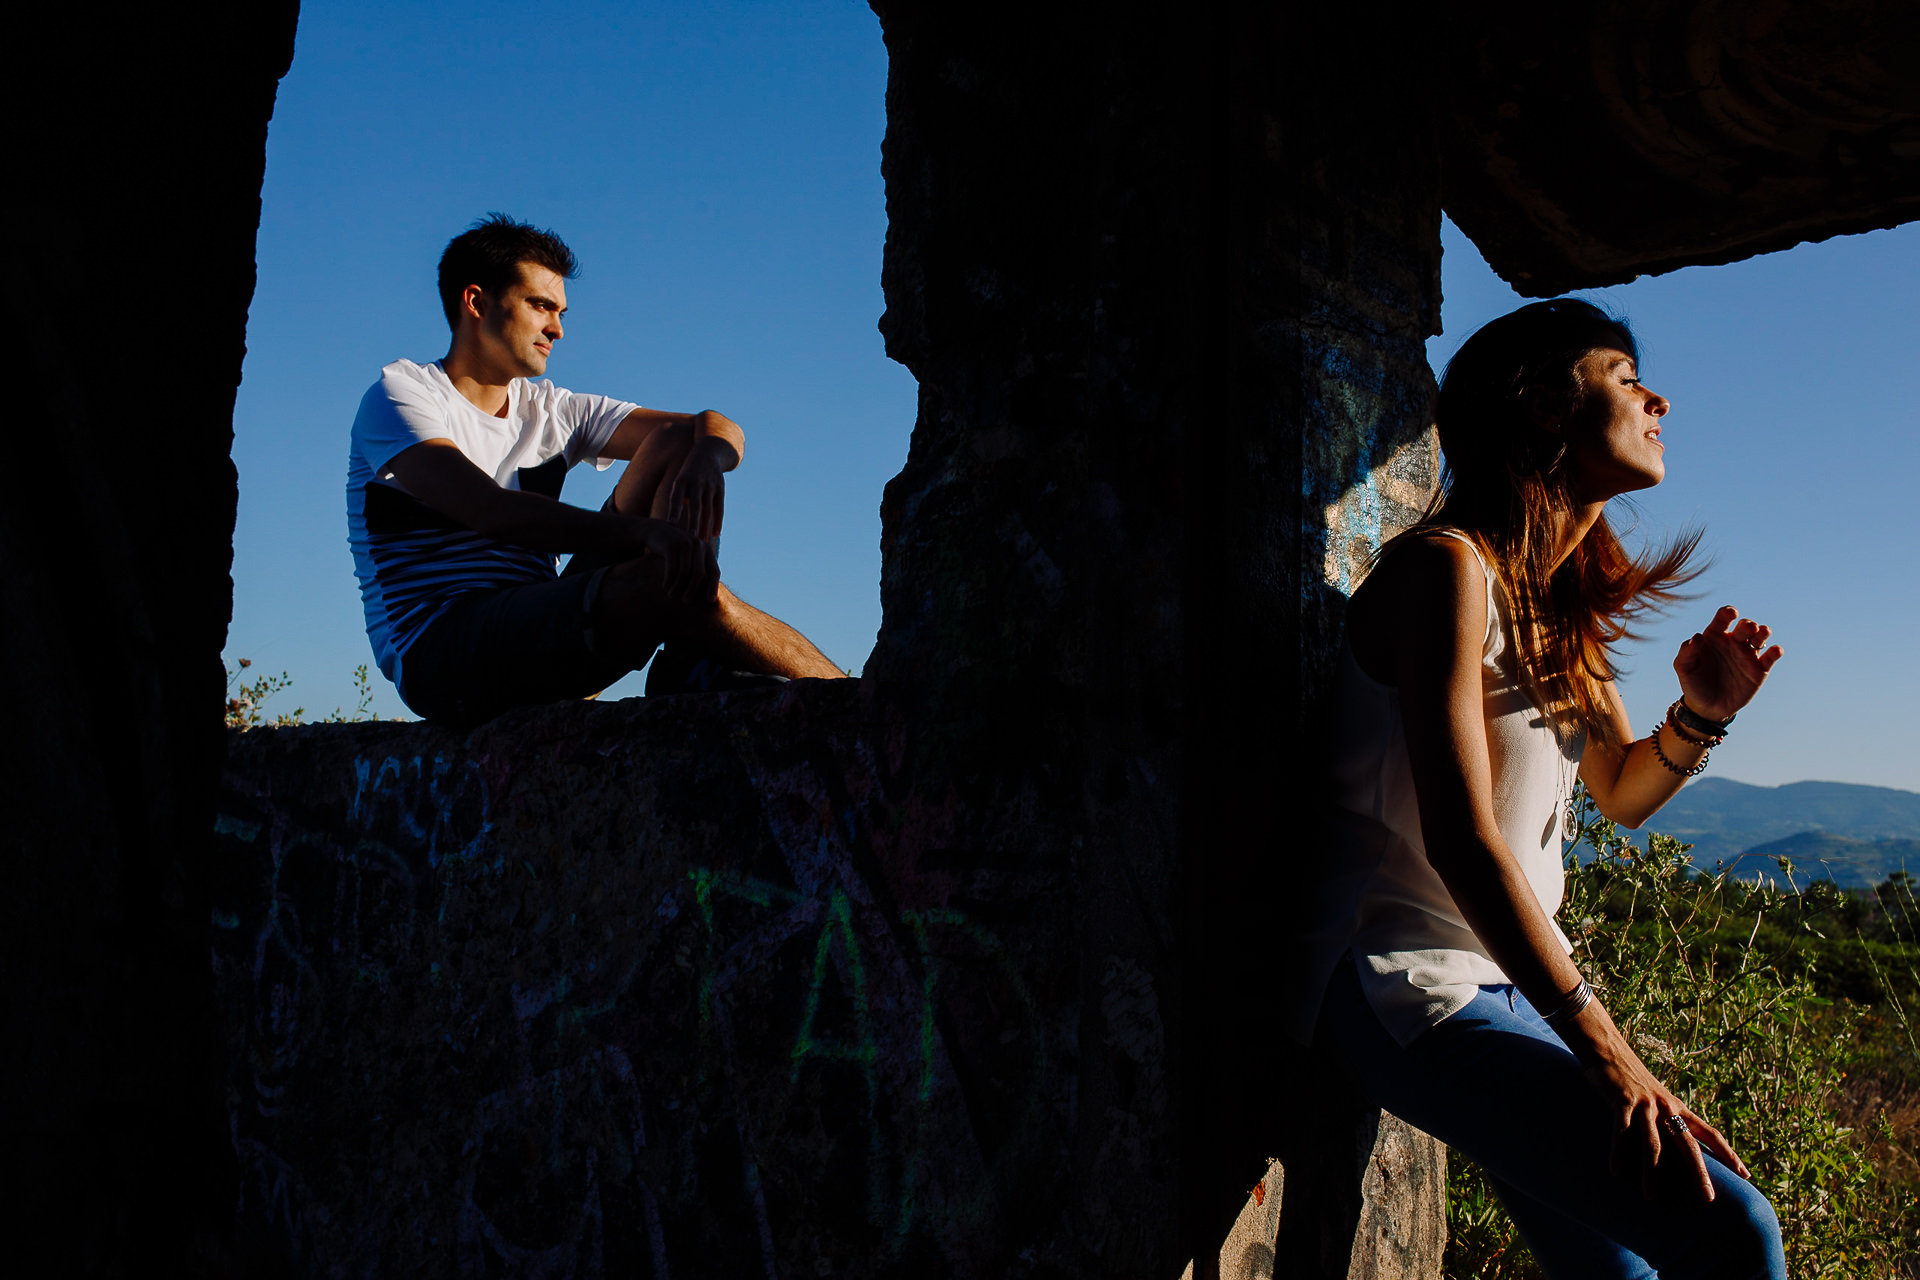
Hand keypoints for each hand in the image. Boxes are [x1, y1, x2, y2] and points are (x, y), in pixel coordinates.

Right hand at [631, 518, 718, 604]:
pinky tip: (665, 588)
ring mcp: (684, 544)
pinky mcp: (670, 546)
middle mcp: (698, 545)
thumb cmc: (676, 549)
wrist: (656, 531)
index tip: (710, 601)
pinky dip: (668, 580)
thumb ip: (700, 568)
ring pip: (684, 573)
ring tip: (672, 597)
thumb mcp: (690, 555)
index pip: (714, 571)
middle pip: (699, 574)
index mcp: (706, 549)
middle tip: (686, 602)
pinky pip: (671, 568)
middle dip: (693, 590)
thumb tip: (710, 594)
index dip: (713, 587)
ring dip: (677, 588)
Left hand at [665, 437, 732, 540]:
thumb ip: (677, 498)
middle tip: (690, 539)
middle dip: (693, 523)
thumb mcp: (680, 480)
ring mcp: (710, 485)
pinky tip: (715, 535)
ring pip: (708, 510)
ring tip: (701, 542)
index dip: (674, 511)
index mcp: (681, 480)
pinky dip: (718, 522)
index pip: (676, 498)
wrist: (708, 453)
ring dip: (705, 527)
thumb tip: (672, 521)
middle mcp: (696, 482)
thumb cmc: (688, 474)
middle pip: (695, 506)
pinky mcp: (720, 488)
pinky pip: (719, 508)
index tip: (671, 525)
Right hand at [1584, 1048, 1748, 1203]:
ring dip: (1651, 1173)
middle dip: (1699, 1172)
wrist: (1611, 1052)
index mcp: (1679, 1108)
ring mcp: (1646, 1105)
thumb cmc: (1635, 1081)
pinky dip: (1619, 1152)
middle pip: (1688, 1145)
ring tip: (1651, 1197)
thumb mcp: (1659, 1099)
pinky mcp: (1622, 1101)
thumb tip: (1676, 1149)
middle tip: (1707, 1198)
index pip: (1710, 1133)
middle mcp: (1667, 1108)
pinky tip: (1617, 1171)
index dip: (1728, 1154)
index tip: (1745, 1175)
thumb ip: (1668, 1120)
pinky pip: (1622, 1132)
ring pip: (1653, 1144)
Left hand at [1673, 605, 1782, 722]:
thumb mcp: (1684, 668)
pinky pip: (1770, 657)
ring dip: (1763, 632)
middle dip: (1748, 624)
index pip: (1722, 619)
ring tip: (1763, 632)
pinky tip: (1776, 650)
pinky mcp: (1759, 669)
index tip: (1731, 612)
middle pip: (1744, 626)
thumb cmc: (1694, 683)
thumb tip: (1696, 637)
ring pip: (1760, 637)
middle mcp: (1733, 642)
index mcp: (1714, 636)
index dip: (1727, 613)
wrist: (1708, 707)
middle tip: (1748, 628)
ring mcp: (1747, 654)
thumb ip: (1687, 652)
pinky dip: (1776, 651)